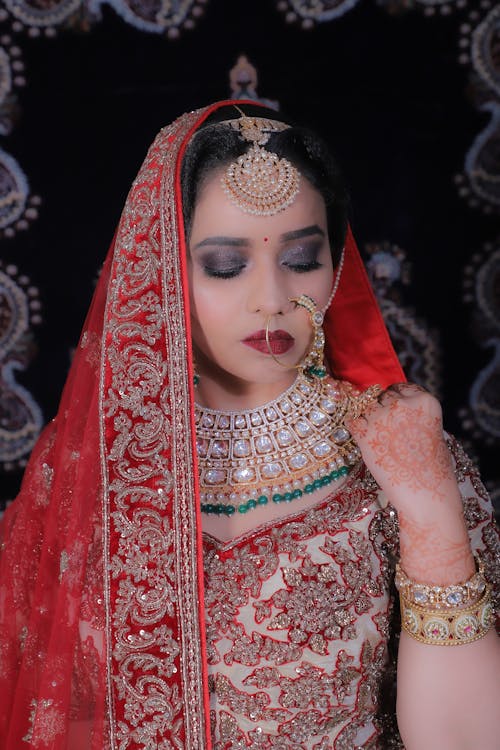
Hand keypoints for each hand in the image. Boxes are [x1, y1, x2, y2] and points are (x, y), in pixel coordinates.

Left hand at [347, 383, 474, 582]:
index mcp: (425, 401)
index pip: (400, 387)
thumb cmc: (432, 469)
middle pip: (381, 396)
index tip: (393, 412)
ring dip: (367, 420)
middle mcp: (402, 404)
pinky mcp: (364, 432)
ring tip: (379, 442)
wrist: (426, 496)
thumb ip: (413, 414)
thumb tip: (387, 404)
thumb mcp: (432, 432)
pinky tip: (364, 442)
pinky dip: (354, 430)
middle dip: (381, 410)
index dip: (395, 399)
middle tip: (386, 433)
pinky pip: (351, 421)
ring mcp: (382, 417)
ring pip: (364, 407)